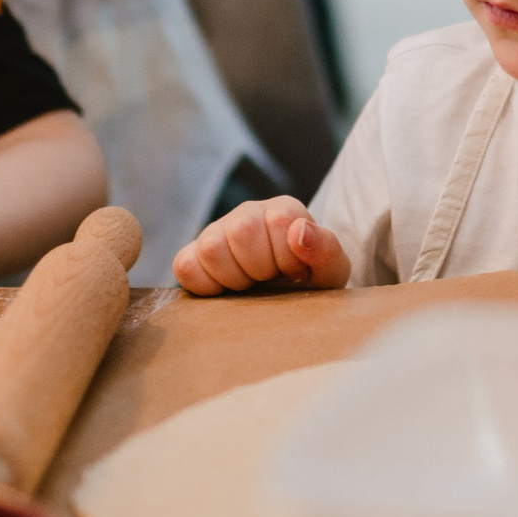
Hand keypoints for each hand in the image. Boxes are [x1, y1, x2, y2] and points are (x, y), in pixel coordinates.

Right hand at [173, 197, 349, 294]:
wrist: (288, 306)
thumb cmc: (311, 286)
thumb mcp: (331, 272)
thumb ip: (326, 249)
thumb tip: (299, 230)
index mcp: (284, 210)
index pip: (280, 220)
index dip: (289, 257)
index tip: (297, 274)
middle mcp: (248, 213)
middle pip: (242, 229)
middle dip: (261, 267)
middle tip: (270, 280)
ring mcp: (216, 233)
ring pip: (212, 247)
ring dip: (235, 278)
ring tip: (250, 287)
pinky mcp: (192, 256)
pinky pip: (185, 266)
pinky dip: (205, 286)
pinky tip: (226, 293)